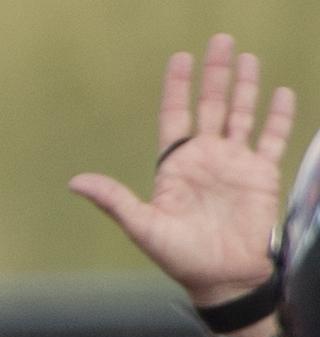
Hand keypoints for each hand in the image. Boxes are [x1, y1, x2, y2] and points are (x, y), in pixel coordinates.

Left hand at [73, 34, 297, 313]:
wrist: (222, 277)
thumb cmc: (180, 256)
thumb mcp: (143, 227)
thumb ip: (114, 200)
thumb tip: (76, 182)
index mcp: (176, 167)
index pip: (175, 117)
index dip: (177, 88)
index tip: (180, 58)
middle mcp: (205, 158)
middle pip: (211, 106)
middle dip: (215, 74)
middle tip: (219, 41)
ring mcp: (234, 163)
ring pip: (241, 114)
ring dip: (245, 86)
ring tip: (247, 57)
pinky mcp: (261, 173)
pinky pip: (272, 137)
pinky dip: (277, 116)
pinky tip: (279, 93)